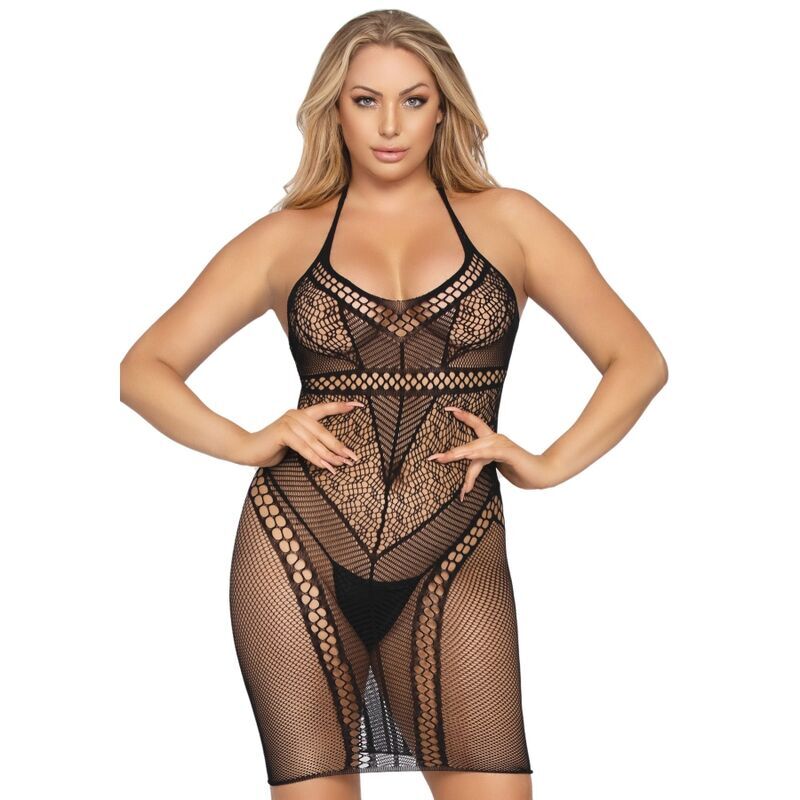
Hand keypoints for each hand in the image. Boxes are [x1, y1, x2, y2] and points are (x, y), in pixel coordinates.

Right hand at [237, 400, 363, 471]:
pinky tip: (325, 466)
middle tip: (353, 457)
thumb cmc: (272, 448)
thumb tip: (334, 455)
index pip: (325, 408)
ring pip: (315, 441)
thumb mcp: (295, 443)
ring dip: (330, 455)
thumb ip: (310, 443)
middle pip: (323, 431)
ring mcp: (289, 421)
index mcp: (301, 414)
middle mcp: (296, 414)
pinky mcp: (283, 431)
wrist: (247, 450)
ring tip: (342, 465)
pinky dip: (316, 458)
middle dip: (339, 445)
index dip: (341, 406)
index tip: (359, 405)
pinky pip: (304, 447)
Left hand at [426, 406, 558, 495]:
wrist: (542, 474)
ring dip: (458, 455)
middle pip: (470, 443)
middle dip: (451, 451)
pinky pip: (488, 453)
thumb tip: (465, 483)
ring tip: (443, 460)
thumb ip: (480, 470)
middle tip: (433, 457)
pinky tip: (466, 457)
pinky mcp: (508, 452)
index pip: (476, 424)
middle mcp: (496, 439)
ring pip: (475, 449)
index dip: (463, 415)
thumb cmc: (520, 471)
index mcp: (493, 440)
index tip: (448, 408)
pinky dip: (476, 455)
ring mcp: (502, 444)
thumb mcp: (495, 470)